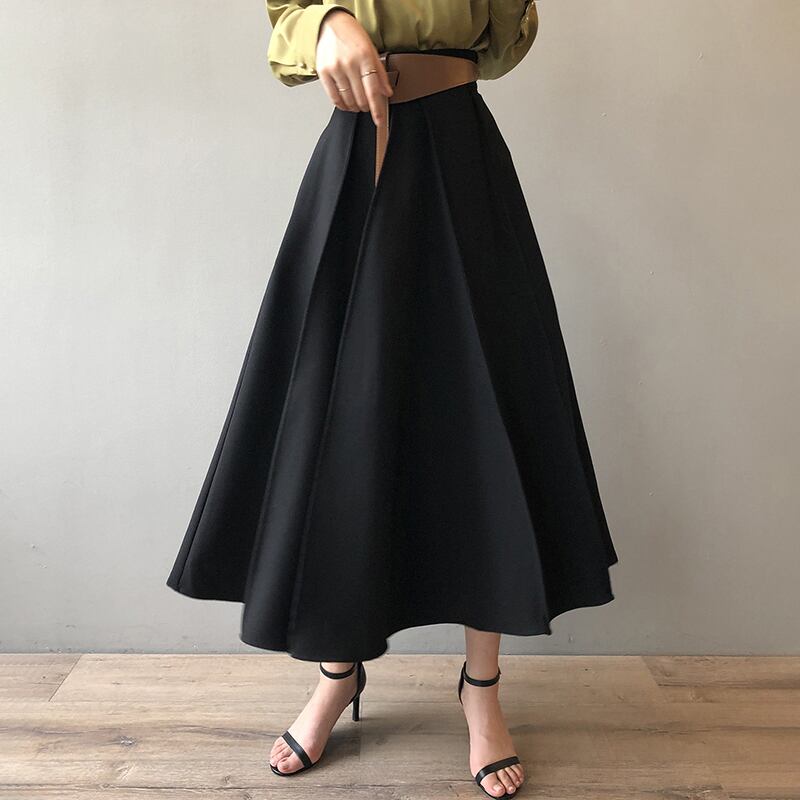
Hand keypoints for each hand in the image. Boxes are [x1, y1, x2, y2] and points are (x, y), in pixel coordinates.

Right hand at [315, 9, 392, 125]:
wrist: (330, 24)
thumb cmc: (352, 36)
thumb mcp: (371, 50)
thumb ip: (379, 72)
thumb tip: (387, 92)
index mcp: (365, 57)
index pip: (373, 90)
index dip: (377, 109)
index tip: (379, 120)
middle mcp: (349, 63)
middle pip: (360, 98)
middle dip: (366, 107)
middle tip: (367, 106)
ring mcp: (335, 68)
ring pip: (348, 100)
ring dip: (354, 107)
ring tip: (357, 105)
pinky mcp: (323, 72)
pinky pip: (334, 98)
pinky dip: (342, 105)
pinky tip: (346, 104)